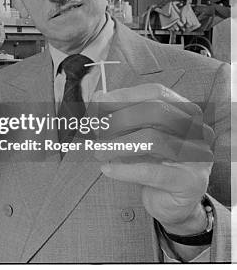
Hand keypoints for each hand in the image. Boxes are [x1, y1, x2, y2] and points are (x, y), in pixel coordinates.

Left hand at [91, 84, 212, 235]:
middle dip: (120, 118)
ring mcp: (198, 156)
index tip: (99, 102)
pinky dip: (124, 169)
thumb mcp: (133, 136)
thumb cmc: (152, 163)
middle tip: (98, 131)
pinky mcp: (190, 182)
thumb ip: (116, 116)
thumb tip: (97, 95)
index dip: (126, 96)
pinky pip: (152, 171)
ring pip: (153, 139)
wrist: (170, 203)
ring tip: (98, 152)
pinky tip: (107, 169)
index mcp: (186, 113)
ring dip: (118, 144)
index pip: (157, 93)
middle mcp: (198, 131)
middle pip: (157, 111)